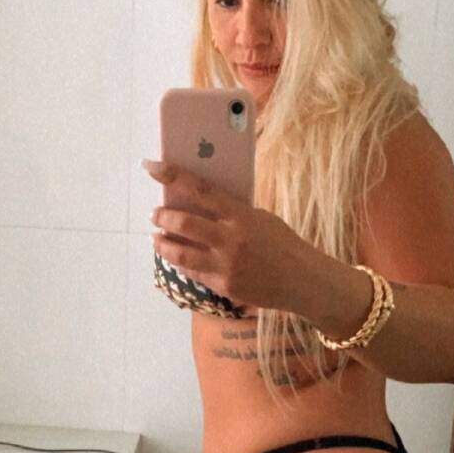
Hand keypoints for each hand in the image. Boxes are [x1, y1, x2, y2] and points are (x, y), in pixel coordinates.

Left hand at [142, 159, 306, 312]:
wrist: (302, 280)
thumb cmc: (283, 244)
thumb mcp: (261, 218)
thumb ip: (233, 212)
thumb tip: (201, 202)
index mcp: (241, 215)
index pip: (201, 190)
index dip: (173, 176)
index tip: (152, 166)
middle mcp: (230, 239)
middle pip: (184, 223)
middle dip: (163, 216)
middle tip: (154, 212)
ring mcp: (225, 265)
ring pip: (180, 253)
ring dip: (163, 243)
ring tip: (156, 237)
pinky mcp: (222, 285)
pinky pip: (193, 272)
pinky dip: (179, 262)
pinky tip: (174, 256)